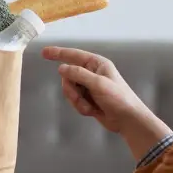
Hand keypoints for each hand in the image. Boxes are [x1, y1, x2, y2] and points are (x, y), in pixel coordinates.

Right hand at [43, 47, 171, 159]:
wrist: (127, 120)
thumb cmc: (118, 98)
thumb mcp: (98, 84)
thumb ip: (78, 74)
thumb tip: (61, 68)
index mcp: (96, 64)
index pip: (73, 55)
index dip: (58, 53)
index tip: (44, 53)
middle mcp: (91, 73)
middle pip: (68, 77)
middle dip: (72, 90)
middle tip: (80, 98)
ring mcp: (89, 86)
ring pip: (69, 90)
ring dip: (77, 101)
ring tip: (90, 107)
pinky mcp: (88, 99)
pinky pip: (75, 101)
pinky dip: (81, 107)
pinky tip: (93, 111)